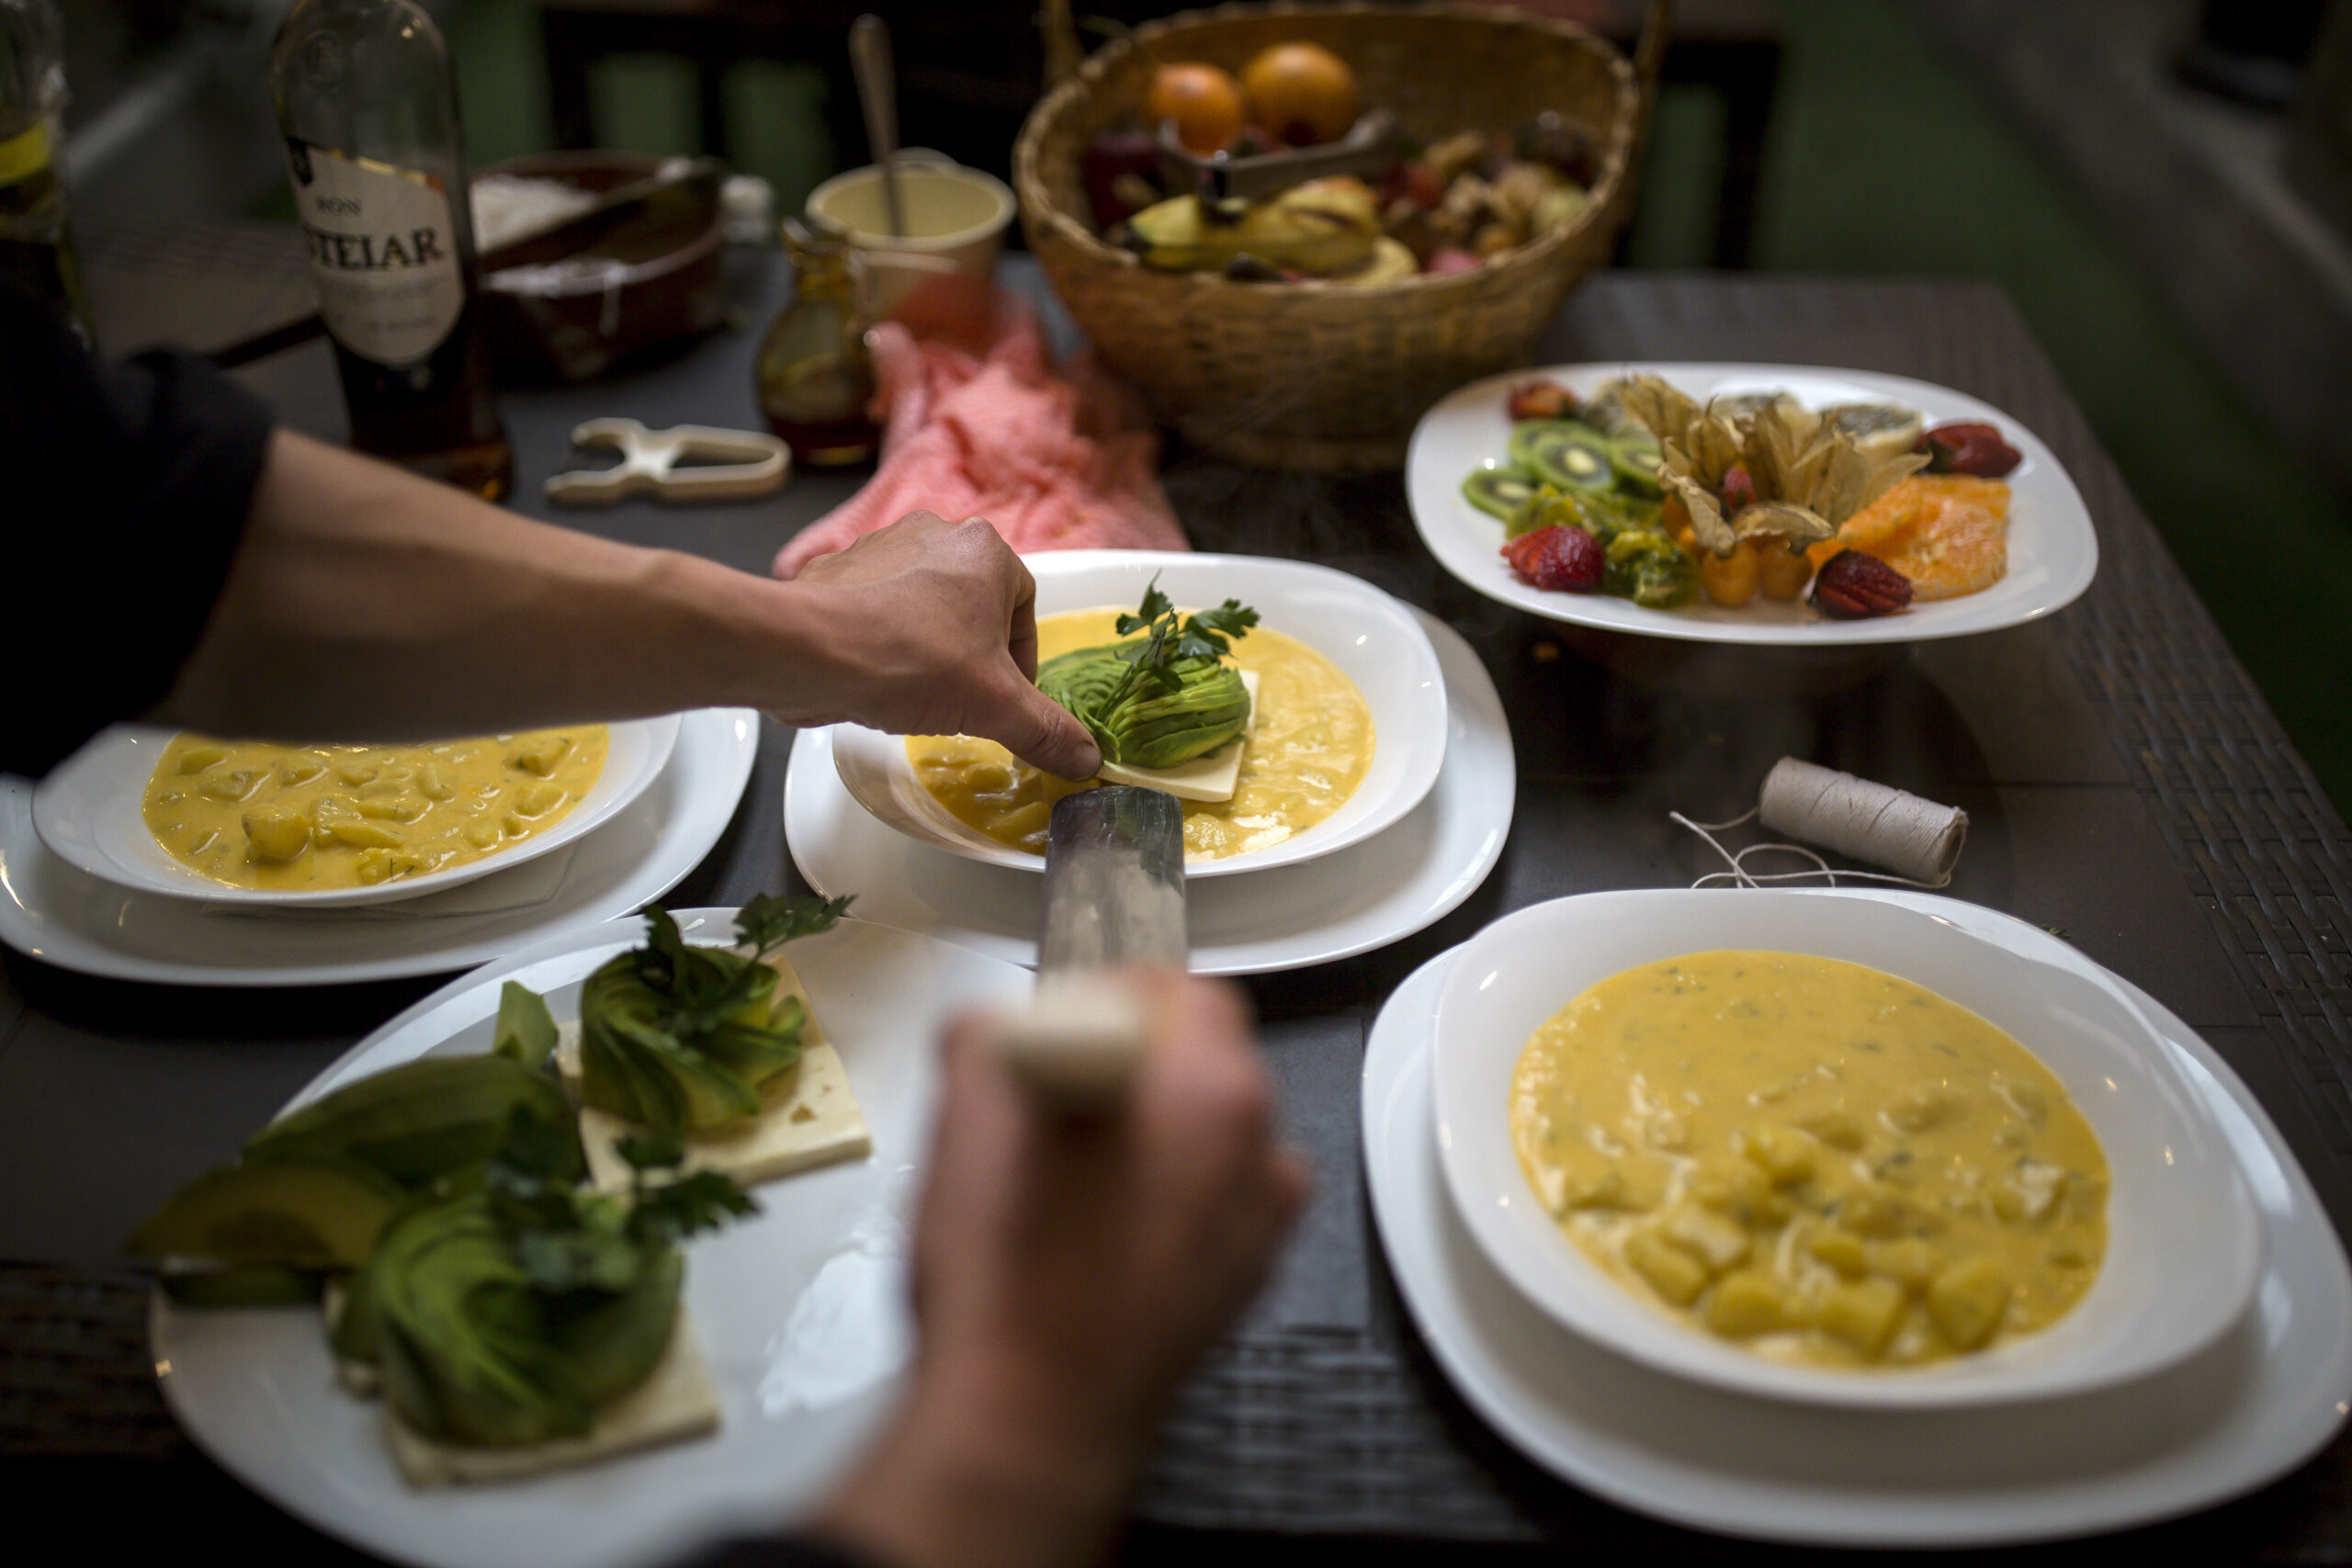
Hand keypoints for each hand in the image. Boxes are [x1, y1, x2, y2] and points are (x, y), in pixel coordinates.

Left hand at [780, 512, 1099, 778]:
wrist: (807, 651)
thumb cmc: (908, 660)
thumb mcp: (994, 706)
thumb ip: (1046, 730)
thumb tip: (1086, 757)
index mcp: (985, 550)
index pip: (1025, 607)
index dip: (1022, 662)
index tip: (1007, 699)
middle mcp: (934, 533)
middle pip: (974, 604)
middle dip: (972, 653)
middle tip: (964, 699)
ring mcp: (881, 546)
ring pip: (924, 605)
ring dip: (929, 646)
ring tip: (918, 693)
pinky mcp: (838, 571)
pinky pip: (876, 607)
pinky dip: (883, 641)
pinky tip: (878, 679)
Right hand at [810, 975, 1306, 1567]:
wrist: (1033, 1412)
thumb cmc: (1006, 1264)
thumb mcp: (967, 1104)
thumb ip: (996, 1029)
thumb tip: (1008, 1025)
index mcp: (1204, 1079)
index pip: (1170, 988)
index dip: (1103, 997)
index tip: (1059, 1028)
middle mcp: (1256, 1139)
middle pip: (1203, 1058)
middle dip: (1136, 1066)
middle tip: (1056, 1102)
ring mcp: (1262, 1213)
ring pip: (1213, 1131)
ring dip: (1162, 1133)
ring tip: (1080, 1178)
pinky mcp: (1250, 1275)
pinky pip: (1219, 1202)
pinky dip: (1179, 1200)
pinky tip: (1114, 1231)